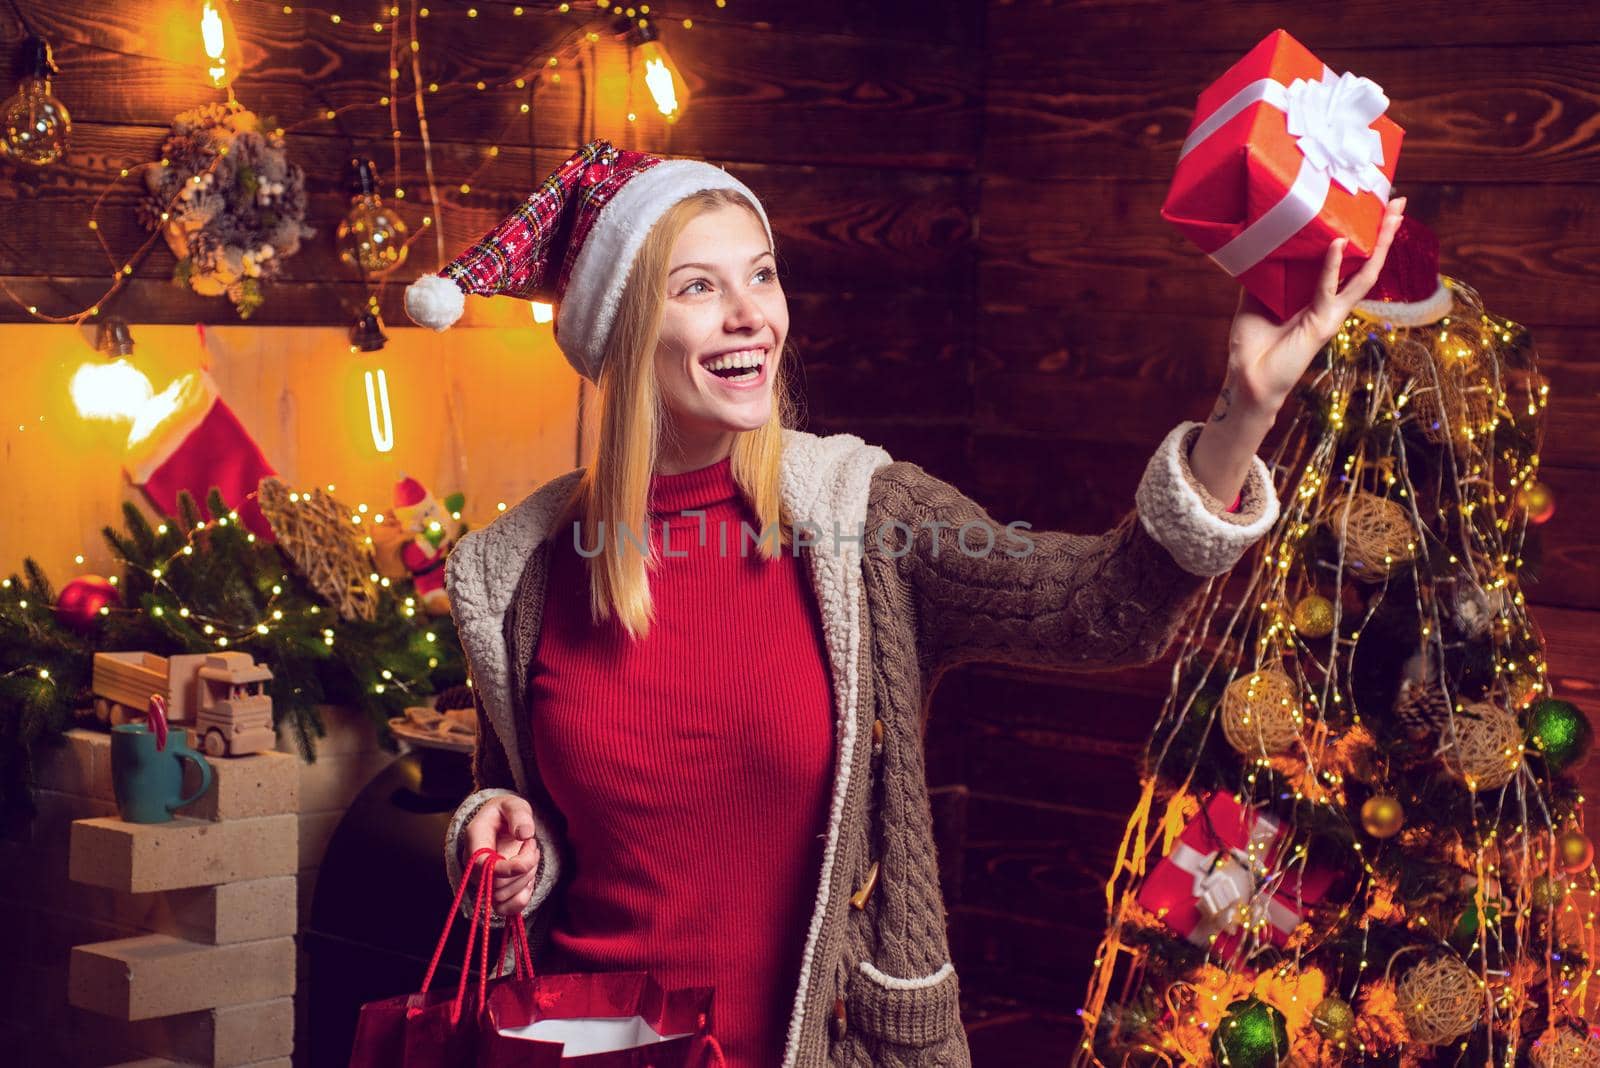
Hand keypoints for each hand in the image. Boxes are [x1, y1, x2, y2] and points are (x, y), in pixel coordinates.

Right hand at [463, 794, 541, 916]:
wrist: (500, 823)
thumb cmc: (505, 813)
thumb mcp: (512, 804)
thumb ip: (519, 814)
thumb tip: (524, 834)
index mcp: (475, 839)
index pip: (483, 866)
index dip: (508, 868)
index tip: (529, 852)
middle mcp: (473, 864)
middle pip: (496, 885)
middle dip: (524, 867)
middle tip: (531, 844)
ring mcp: (482, 881)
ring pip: (502, 898)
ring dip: (526, 879)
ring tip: (530, 855)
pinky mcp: (493, 892)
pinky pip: (504, 909)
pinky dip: (521, 898)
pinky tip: (528, 879)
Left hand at [1217, 196, 1406, 422]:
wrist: (1247, 380)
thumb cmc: (1253, 345)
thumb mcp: (1255, 299)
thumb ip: (1266, 275)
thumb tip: (1262, 244)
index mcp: (1317, 294)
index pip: (1346, 259)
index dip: (1359, 235)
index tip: (1368, 207)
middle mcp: (1330, 302)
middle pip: (1365, 262)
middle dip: (1383, 233)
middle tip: (1398, 202)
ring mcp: (1331, 313)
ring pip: (1363, 274)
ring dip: (1378, 245)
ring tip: (1391, 216)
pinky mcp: (1322, 324)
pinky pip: (1330, 290)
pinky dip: (1333, 267)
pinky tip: (1339, 242)